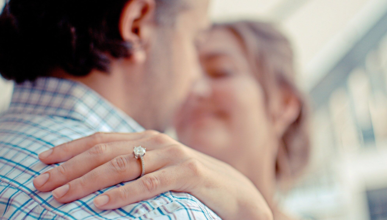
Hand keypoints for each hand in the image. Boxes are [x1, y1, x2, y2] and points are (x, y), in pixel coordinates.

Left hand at [34, 131, 272, 219]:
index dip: (70, 148)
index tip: (43, 159)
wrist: (232, 188)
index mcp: (145, 138)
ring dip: (87, 181)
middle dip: (69, 167)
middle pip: (104, 151)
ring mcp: (172, 155)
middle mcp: (155, 141)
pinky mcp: (188, 172)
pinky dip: (123, 194)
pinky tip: (101, 204)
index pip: (100, 139)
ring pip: (122, 166)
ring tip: (61, 196)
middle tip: (41, 183)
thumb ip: (133, 163)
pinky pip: (150, 184)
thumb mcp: (156, 168)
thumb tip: (95, 173)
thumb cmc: (188, 179)